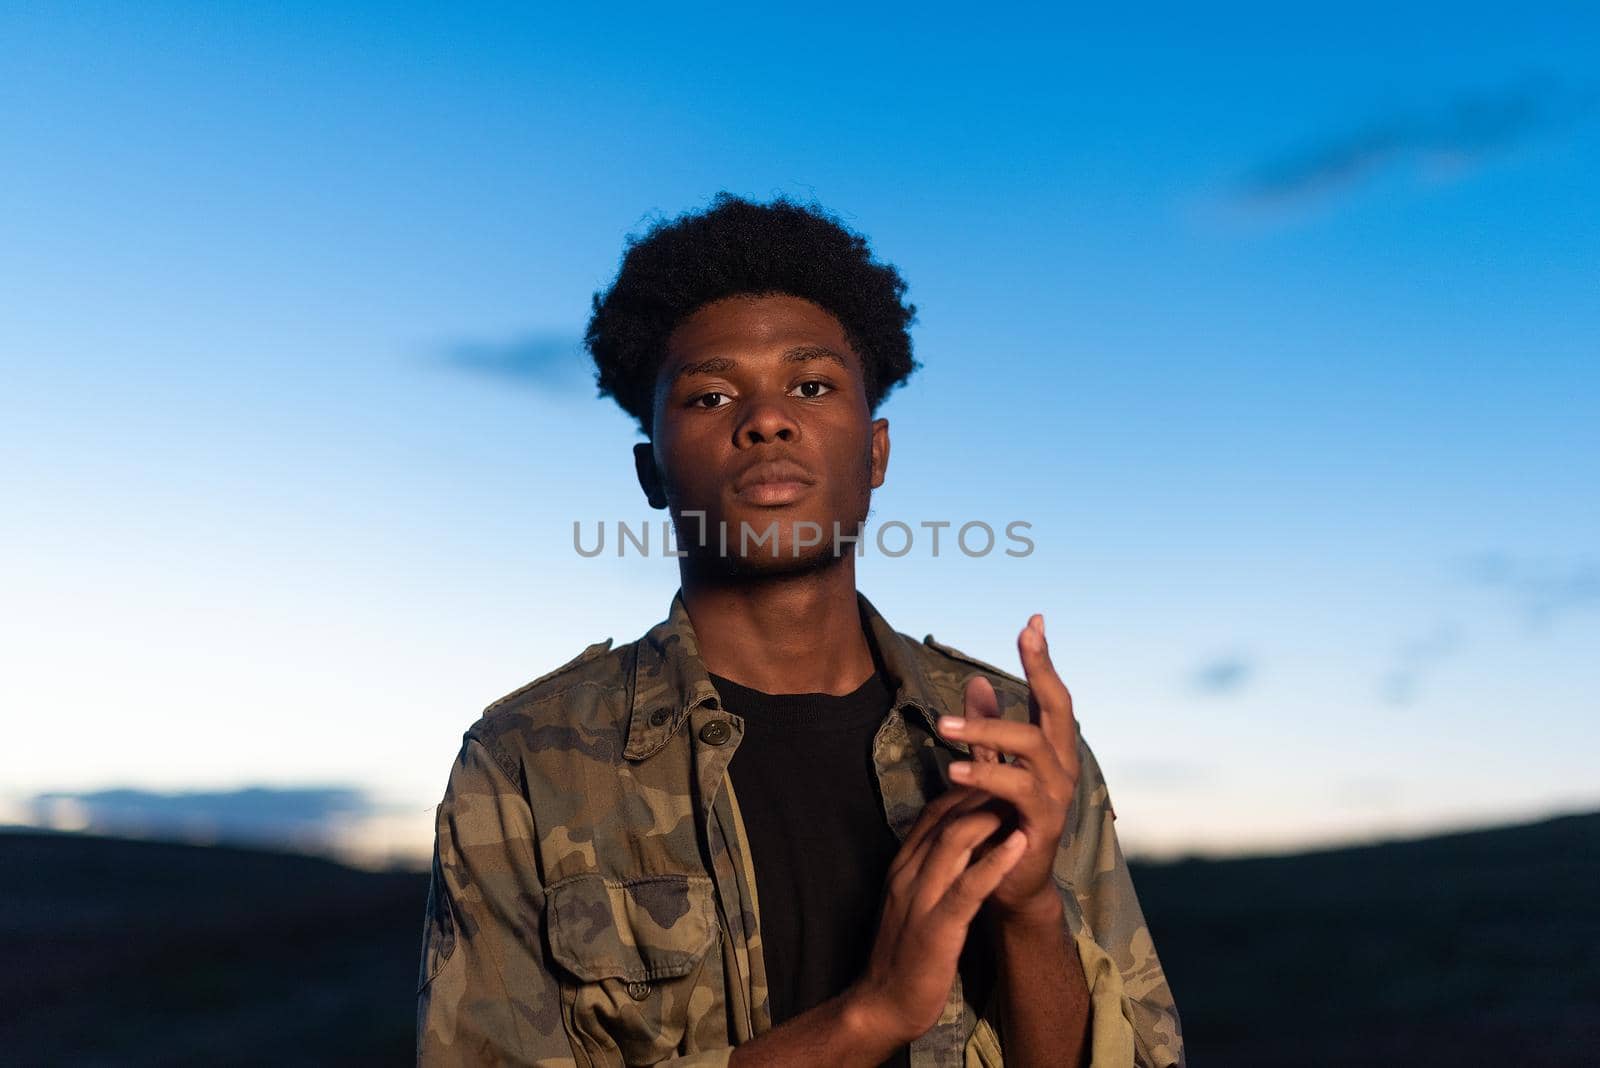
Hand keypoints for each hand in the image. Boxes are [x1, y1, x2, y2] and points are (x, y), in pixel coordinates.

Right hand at [845, 779, 1029, 1046]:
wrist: (882, 1003)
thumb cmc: (904, 952)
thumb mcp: (914, 901)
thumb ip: (930, 869)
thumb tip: (959, 843)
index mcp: (904, 866)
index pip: (933, 813)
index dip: (966, 789)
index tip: (997, 775)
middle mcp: (909, 873)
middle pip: (945, 818)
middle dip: (981, 793)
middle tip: (1016, 775)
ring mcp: (921, 898)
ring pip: (953, 842)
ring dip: (990, 816)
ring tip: (1021, 799)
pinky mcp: (936, 928)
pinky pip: (967, 887)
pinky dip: (994, 862)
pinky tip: (1019, 844)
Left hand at [934, 614, 1079, 924]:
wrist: (1013, 884)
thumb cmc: (1004, 818)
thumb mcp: (994, 765)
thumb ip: (988, 727)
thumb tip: (976, 680)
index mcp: (1054, 748)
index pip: (1053, 695)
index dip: (1043, 659)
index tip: (1034, 622)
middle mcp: (1063, 766)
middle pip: (1057, 710)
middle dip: (1035, 674)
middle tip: (1004, 649)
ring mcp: (1057, 795)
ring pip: (1032, 748)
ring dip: (988, 732)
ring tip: (945, 727)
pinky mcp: (1041, 824)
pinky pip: (1017, 793)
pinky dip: (987, 777)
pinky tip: (957, 771)